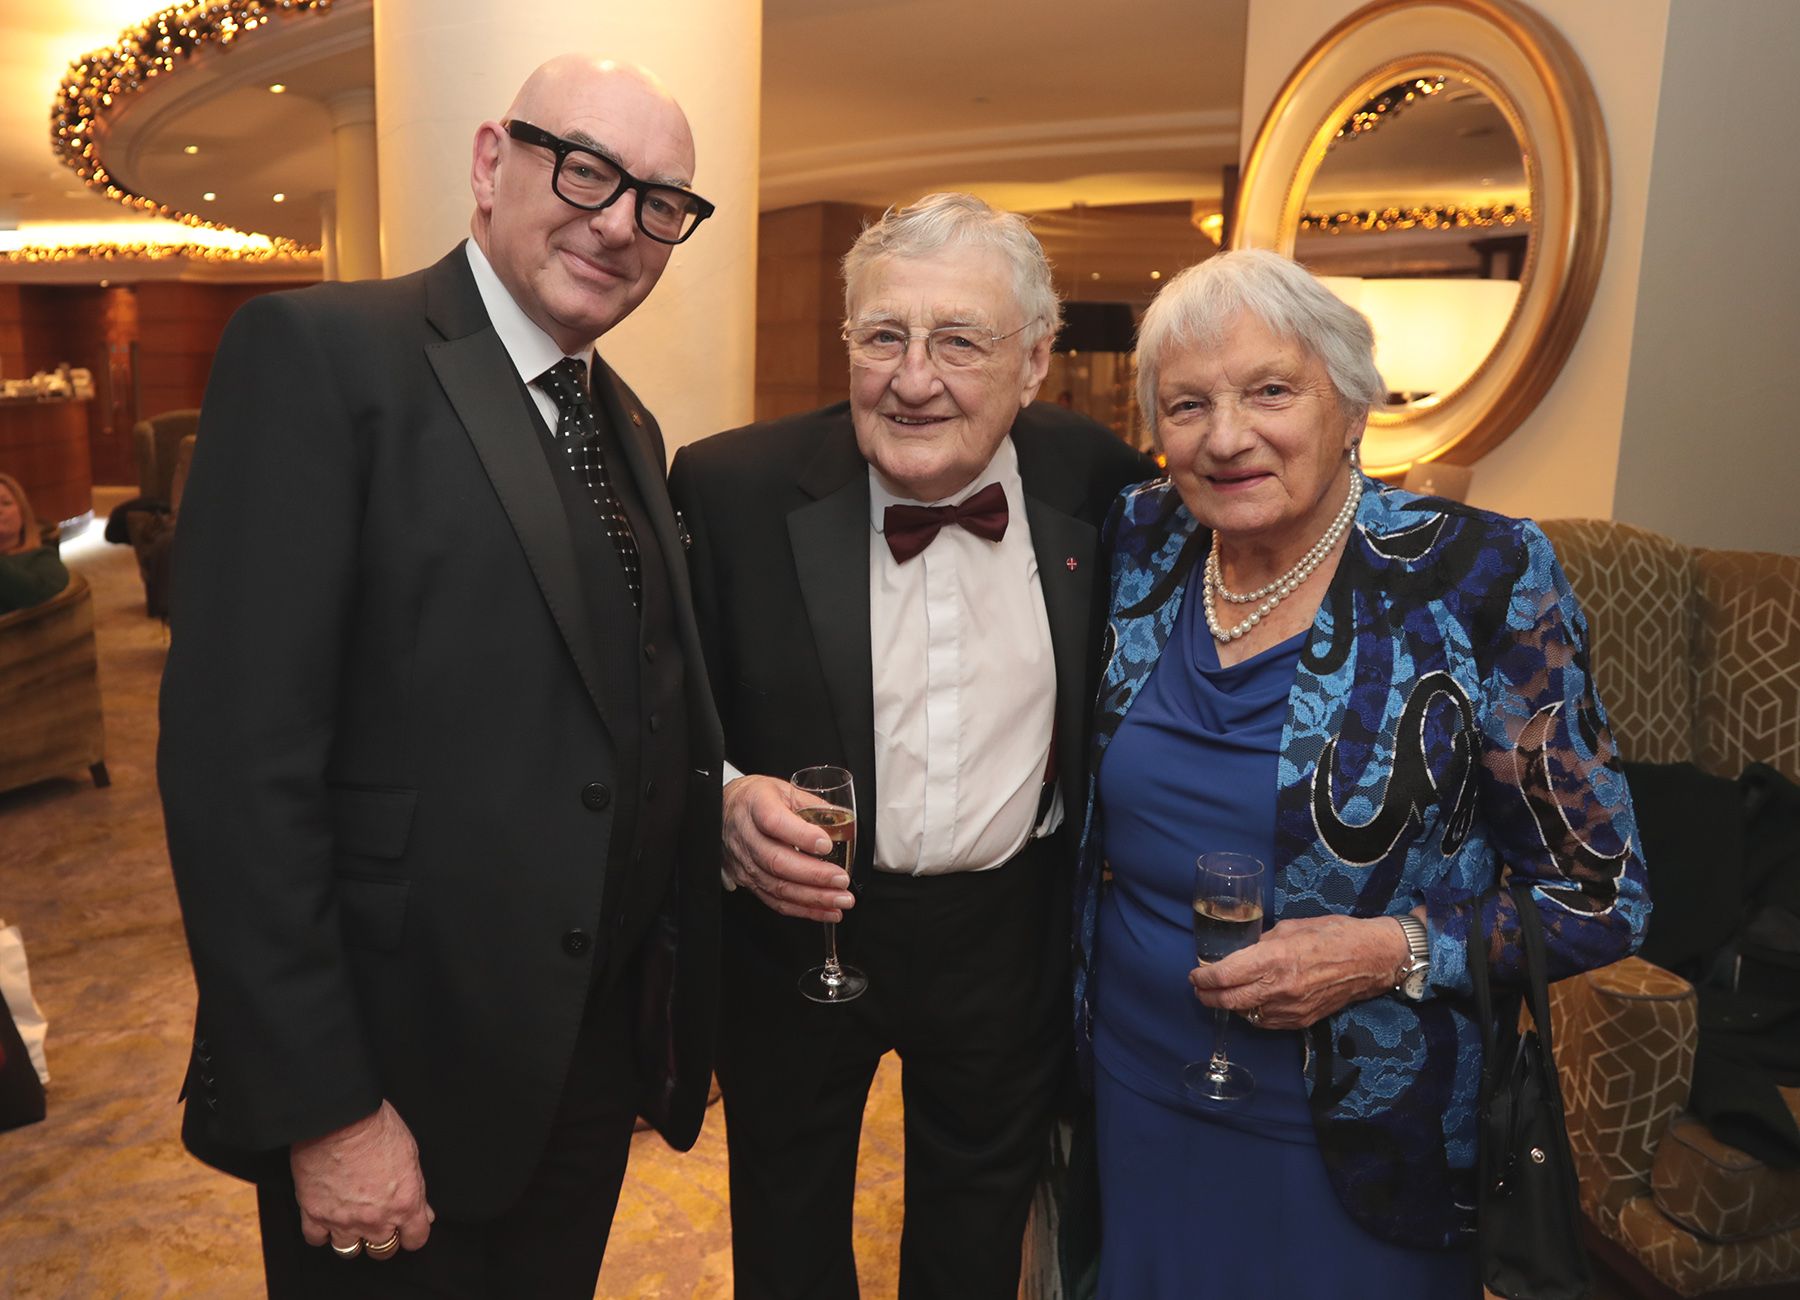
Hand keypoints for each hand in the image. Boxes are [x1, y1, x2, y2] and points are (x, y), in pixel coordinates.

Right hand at [291, 1099, 433, 1258]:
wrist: (339, 1118)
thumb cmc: (376, 1127)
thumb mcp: (410, 1153)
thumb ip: (416, 1188)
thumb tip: (423, 1211)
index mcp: (404, 1203)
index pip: (416, 1239)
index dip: (412, 1234)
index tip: (408, 1228)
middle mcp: (376, 1219)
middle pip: (382, 1250)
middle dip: (383, 1238)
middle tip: (379, 1221)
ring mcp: (343, 1220)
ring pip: (349, 1250)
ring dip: (352, 1238)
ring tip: (351, 1220)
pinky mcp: (314, 1214)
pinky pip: (317, 1239)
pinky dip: (321, 1232)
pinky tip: (326, 1218)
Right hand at [721, 775, 857, 922]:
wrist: (725, 809)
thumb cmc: (758, 798)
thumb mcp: (785, 788)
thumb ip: (814, 805)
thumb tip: (844, 822)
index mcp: (756, 805)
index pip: (774, 822)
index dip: (801, 836)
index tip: (826, 845)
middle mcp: (746, 836)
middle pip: (777, 861)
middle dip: (814, 875)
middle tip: (841, 880)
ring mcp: (744, 862)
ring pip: (777, 886)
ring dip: (813, 898)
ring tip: (841, 900)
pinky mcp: (747, 881)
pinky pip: (774, 900)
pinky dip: (803, 910)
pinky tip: (825, 911)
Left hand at [1188, 913, 1409, 1029]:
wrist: (1372, 959)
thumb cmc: (1334, 934)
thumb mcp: (1292, 927)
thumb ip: (1263, 942)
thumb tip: (1243, 951)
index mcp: (1275, 958)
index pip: (1226, 975)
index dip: (1204, 977)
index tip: (1195, 974)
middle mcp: (1281, 987)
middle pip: (1230, 1000)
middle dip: (1208, 996)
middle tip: (1199, 989)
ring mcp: (1292, 1008)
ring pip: (1247, 1014)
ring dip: (1230, 1005)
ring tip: (1222, 994)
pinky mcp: (1303, 1020)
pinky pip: (1267, 1022)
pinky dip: (1253, 1014)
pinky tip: (1250, 1003)